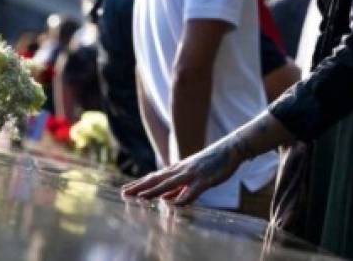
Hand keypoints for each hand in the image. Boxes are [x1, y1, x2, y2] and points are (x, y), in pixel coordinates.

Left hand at [121, 137, 242, 206]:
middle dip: (140, 187)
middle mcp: (181, 170)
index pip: (154, 178)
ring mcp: (192, 174)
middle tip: (123, 193)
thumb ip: (178, 187)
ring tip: (140, 197)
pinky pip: (192, 191)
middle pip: (157, 180)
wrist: (230, 149)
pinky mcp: (205, 179)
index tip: (125, 189)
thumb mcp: (191, 175)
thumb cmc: (211, 163)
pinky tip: (172, 204)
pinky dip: (182, 198)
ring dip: (154, 191)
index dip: (139, 184)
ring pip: (170, 184)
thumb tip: (165, 198)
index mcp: (177, 170)